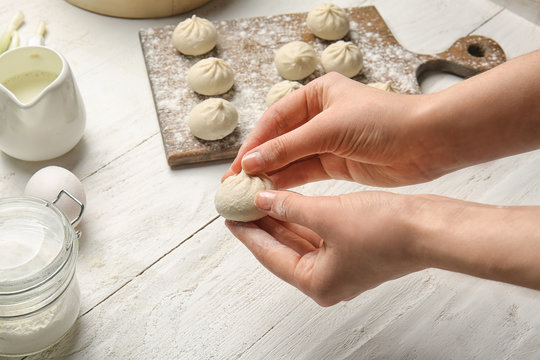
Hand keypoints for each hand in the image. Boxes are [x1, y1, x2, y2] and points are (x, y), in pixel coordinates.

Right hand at [224, 72, 437, 187]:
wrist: (427, 141)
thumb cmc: (383, 121)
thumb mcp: (329, 129)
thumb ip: (288, 147)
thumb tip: (252, 161)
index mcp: (317, 95)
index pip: (275, 119)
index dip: (254, 143)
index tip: (237, 166)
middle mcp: (320, 116)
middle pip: (280, 140)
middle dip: (258, 161)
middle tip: (235, 184)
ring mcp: (329, 141)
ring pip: (292, 159)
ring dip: (271, 174)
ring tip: (248, 193)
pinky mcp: (338, 163)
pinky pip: (307, 172)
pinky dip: (290, 182)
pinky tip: (272, 192)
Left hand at [226, 190, 423, 305]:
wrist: (432, 228)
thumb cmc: (386, 230)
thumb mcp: (328, 215)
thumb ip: (289, 207)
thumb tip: (262, 201)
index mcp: (316, 282)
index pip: (270, 255)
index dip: (247, 233)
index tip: (229, 217)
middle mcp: (326, 280)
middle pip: (283, 249)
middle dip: (262, 225)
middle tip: (240, 204)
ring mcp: (341, 266)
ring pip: (300, 240)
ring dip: (281, 220)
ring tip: (259, 199)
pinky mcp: (353, 251)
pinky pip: (318, 234)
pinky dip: (303, 218)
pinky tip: (289, 202)